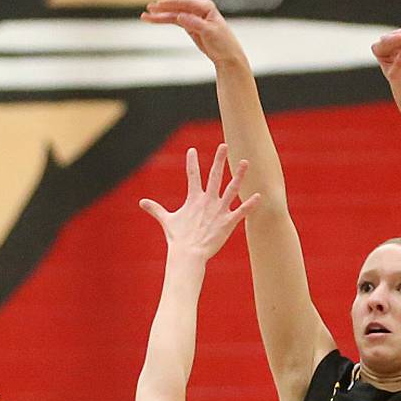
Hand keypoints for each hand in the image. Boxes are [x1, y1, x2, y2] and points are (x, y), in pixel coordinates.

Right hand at [139, 144, 258, 261]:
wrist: (188, 254)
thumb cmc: (177, 238)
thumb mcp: (166, 220)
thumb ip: (156, 209)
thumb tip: (141, 203)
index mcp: (194, 199)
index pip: (192, 175)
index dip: (191, 162)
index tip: (192, 150)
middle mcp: (208, 201)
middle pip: (215, 176)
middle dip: (219, 159)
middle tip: (224, 146)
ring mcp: (219, 211)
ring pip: (231, 189)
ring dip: (239, 175)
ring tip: (245, 162)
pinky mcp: (228, 222)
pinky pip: (241, 211)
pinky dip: (250, 204)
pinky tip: (259, 195)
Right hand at [141, 0, 245, 65]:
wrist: (227, 56)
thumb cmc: (223, 43)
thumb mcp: (210, 32)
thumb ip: (195, 23)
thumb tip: (180, 16)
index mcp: (206, 7)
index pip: (185, 3)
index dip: (171, 4)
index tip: (159, 4)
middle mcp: (199, 10)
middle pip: (177, 8)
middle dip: (162, 9)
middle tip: (148, 9)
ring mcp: (194, 17)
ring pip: (173, 15)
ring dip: (160, 16)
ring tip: (146, 16)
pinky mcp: (190, 25)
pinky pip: (175, 21)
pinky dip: (165, 21)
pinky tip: (156, 20)